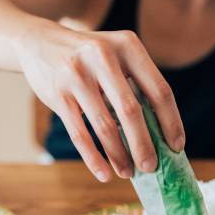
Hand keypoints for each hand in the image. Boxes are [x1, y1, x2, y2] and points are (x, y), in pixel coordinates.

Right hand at [14, 23, 183, 181]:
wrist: (38, 41)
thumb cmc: (88, 58)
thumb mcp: (115, 56)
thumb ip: (135, 85)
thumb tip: (159, 136)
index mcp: (127, 45)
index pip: (159, 90)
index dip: (171, 121)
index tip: (176, 146)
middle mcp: (103, 56)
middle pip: (132, 111)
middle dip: (144, 145)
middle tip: (151, 167)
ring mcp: (77, 75)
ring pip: (105, 126)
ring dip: (119, 155)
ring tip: (128, 172)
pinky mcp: (57, 94)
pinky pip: (79, 134)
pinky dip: (94, 158)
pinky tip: (103, 173)